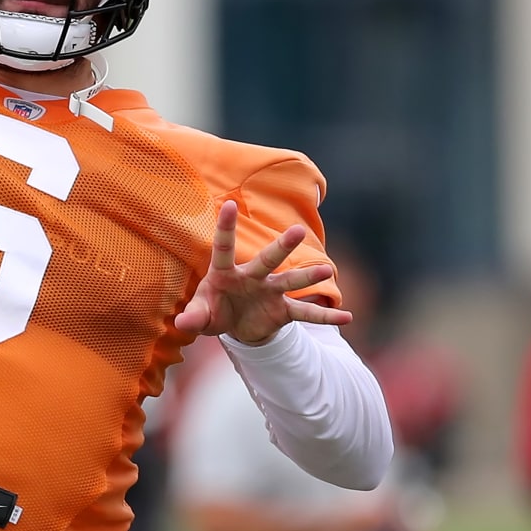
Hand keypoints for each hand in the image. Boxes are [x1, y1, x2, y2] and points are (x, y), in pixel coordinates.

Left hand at [174, 200, 352, 344]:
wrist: (236, 326)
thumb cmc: (214, 311)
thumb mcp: (201, 316)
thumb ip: (194, 318)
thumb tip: (183, 323)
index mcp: (225, 273)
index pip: (224, 248)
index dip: (226, 228)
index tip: (227, 204)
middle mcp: (252, 277)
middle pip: (267, 259)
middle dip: (282, 246)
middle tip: (297, 231)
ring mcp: (270, 292)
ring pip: (290, 281)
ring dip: (307, 277)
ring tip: (326, 270)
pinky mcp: (283, 311)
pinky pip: (306, 313)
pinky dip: (324, 316)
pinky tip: (347, 318)